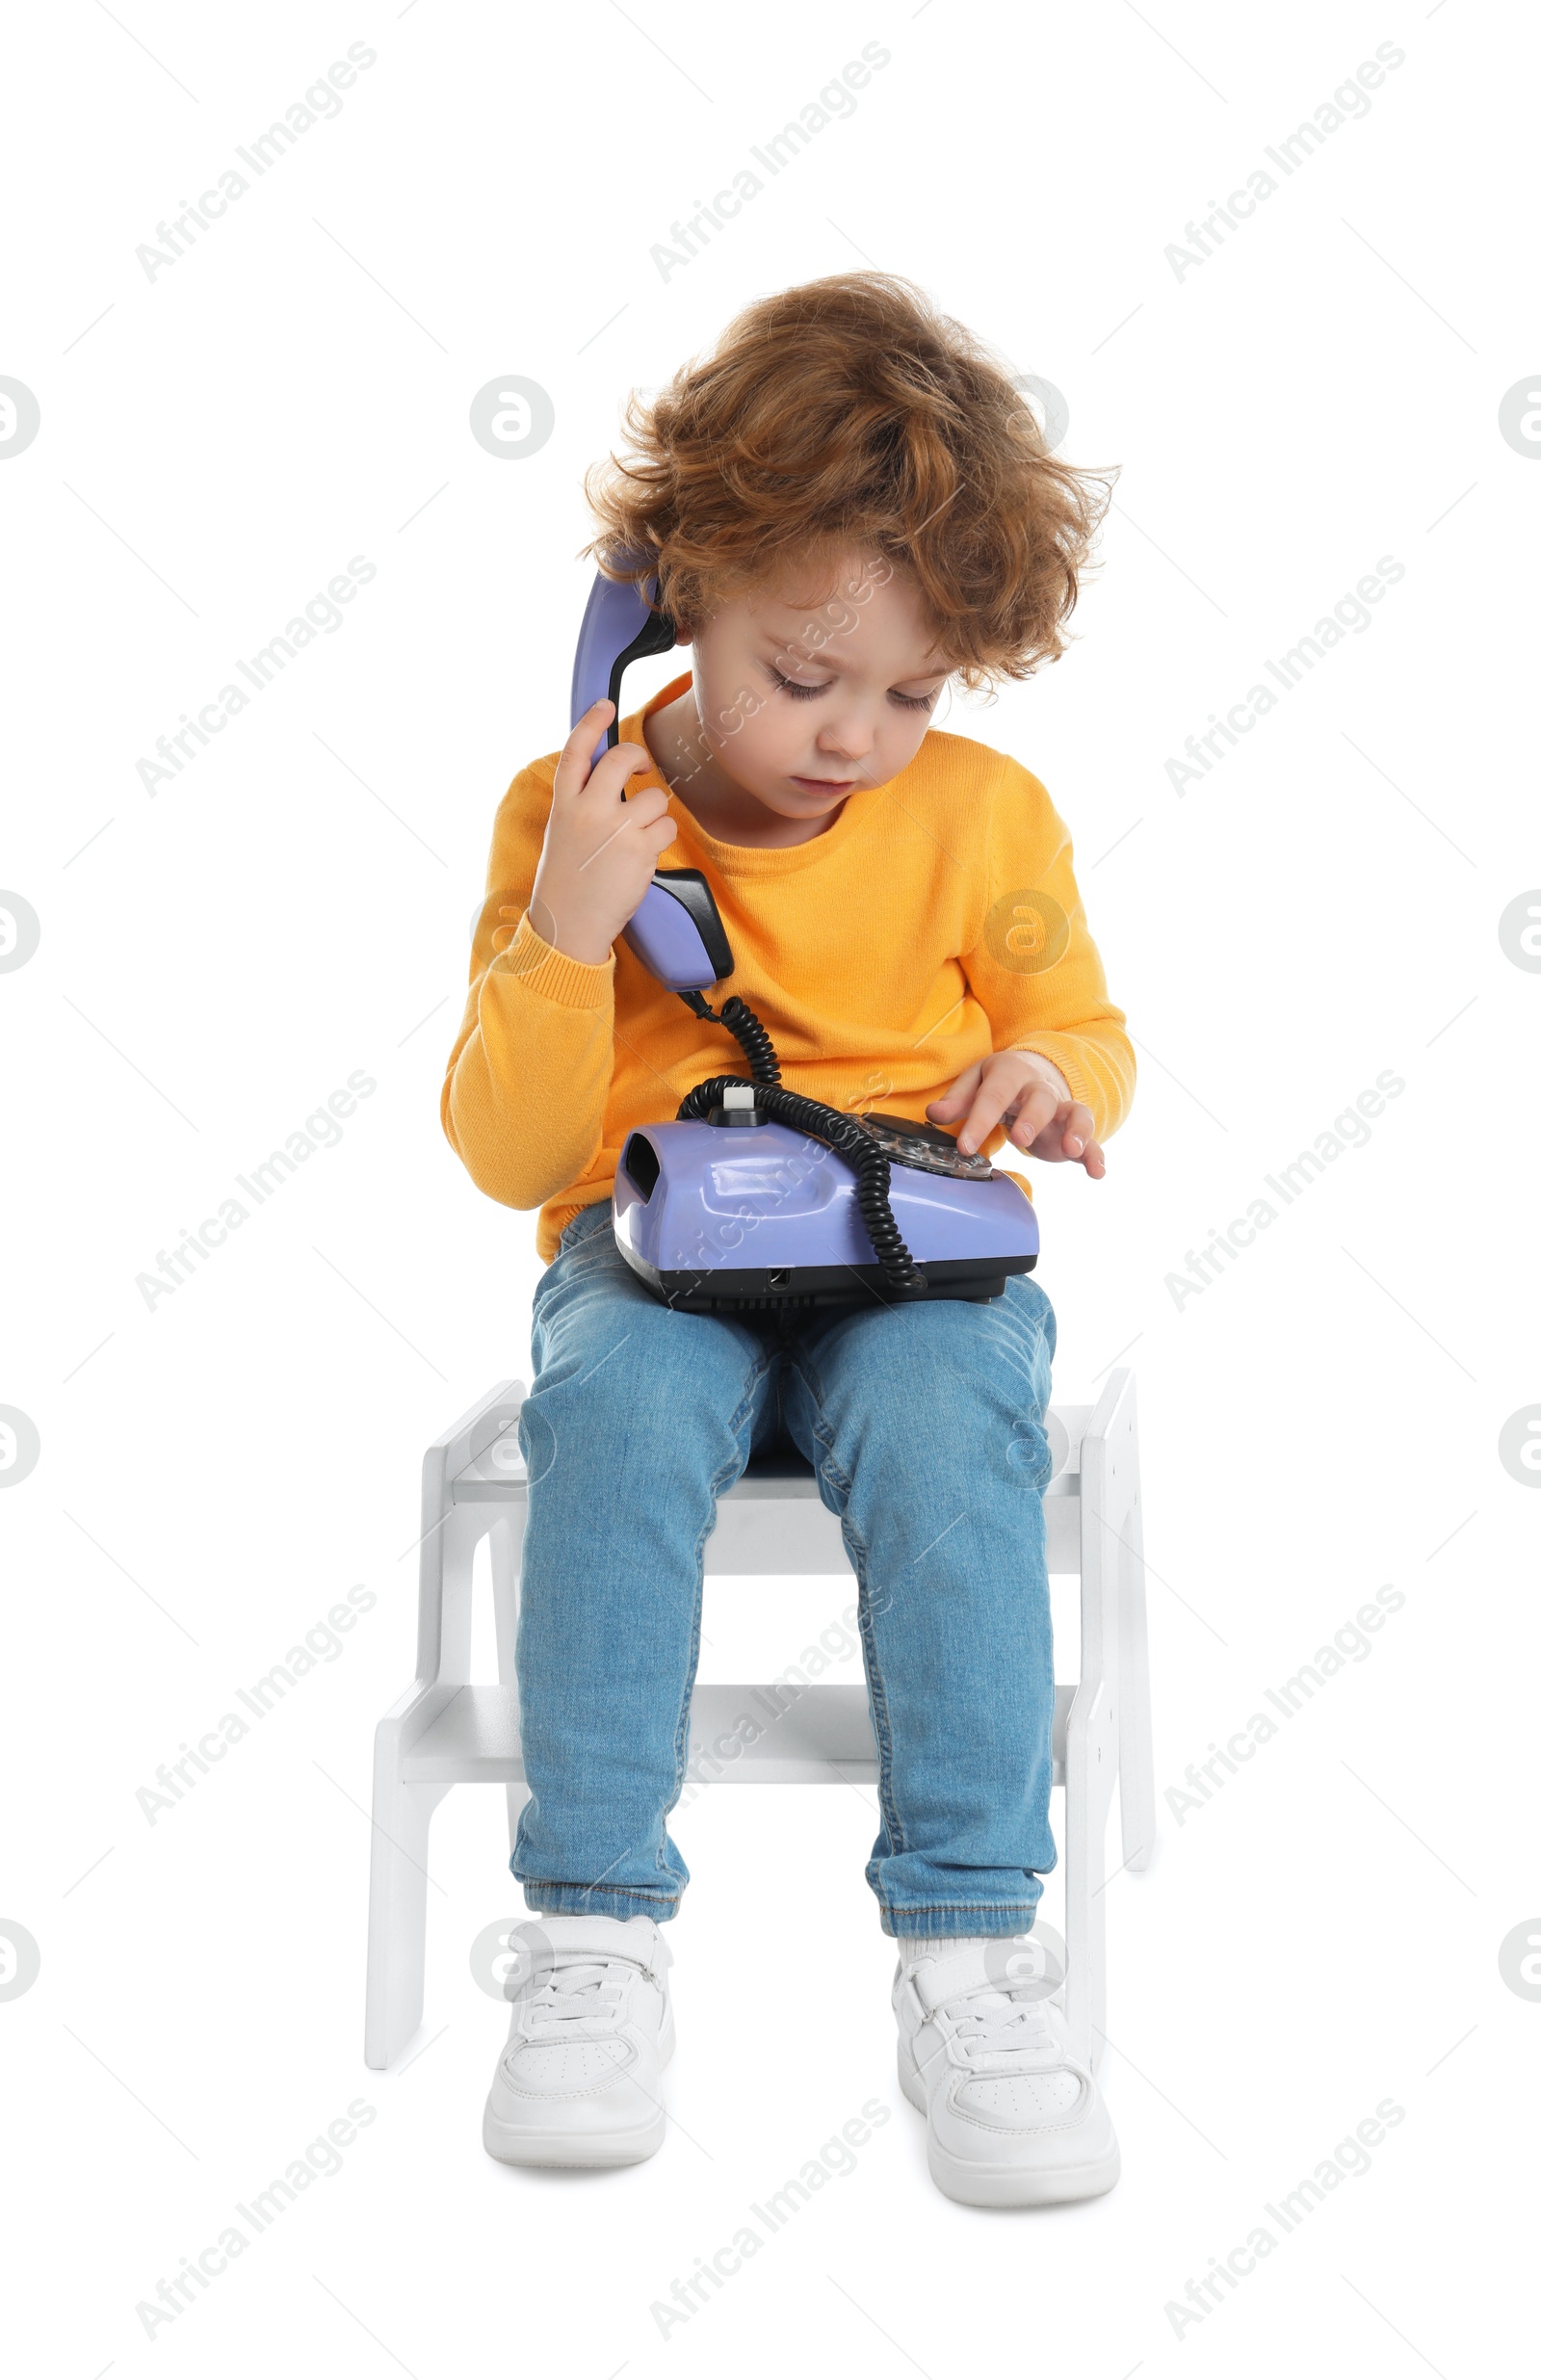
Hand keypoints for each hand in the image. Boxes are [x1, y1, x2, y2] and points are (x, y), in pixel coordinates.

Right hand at [527, 700, 677, 963]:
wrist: (568, 925)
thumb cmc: (565, 882)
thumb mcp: (562, 832)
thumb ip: (581, 803)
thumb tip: (610, 779)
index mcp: (564, 804)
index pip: (577, 750)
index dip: (591, 722)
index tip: (605, 706)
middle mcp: (588, 810)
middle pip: (622, 758)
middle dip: (639, 757)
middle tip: (643, 770)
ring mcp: (615, 828)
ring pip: (655, 797)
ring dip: (654, 813)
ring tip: (637, 837)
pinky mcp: (639, 849)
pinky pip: (666, 827)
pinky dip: (661, 838)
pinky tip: (644, 855)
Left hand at [926, 1051, 1105, 1177]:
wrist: (1033, 1072)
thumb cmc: (998, 1082)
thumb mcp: (974, 1084)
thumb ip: (956, 1101)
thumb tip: (934, 1113)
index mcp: (1010, 1073)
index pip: (994, 1096)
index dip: (979, 1121)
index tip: (965, 1147)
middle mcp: (1040, 1088)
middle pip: (1041, 1098)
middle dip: (1032, 1118)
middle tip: (1020, 1139)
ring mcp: (1061, 1109)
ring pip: (1075, 1114)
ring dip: (1076, 1131)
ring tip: (1072, 1150)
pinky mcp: (1072, 1129)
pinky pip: (1091, 1138)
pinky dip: (1096, 1154)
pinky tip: (1097, 1172)